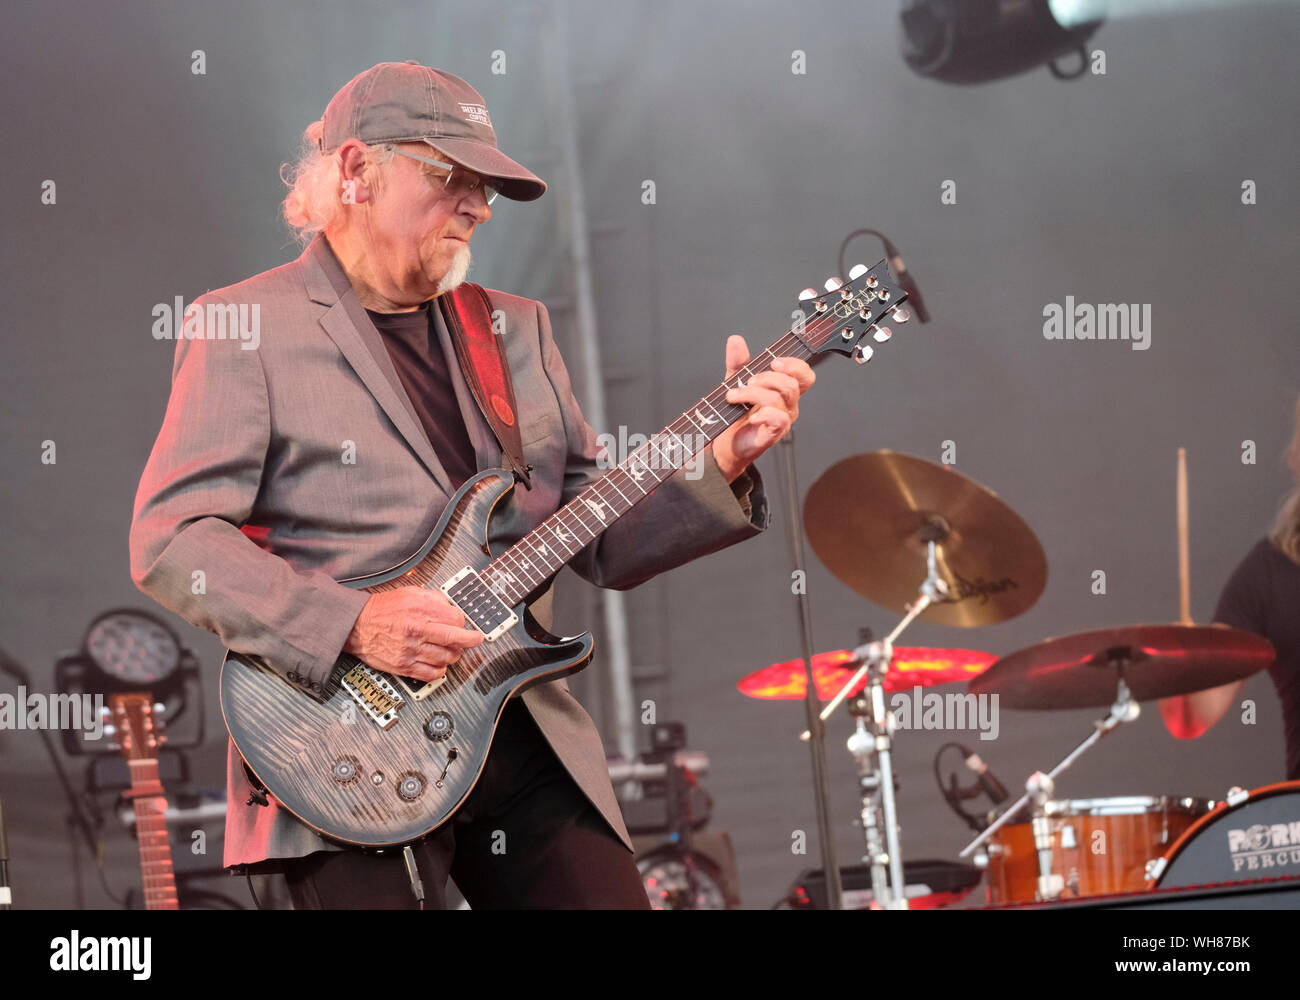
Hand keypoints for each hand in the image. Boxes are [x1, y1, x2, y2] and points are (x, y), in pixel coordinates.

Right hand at [343, 587, 483, 681]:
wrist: (356, 625)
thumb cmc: (382, 609)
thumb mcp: (410, 593)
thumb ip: (433, 598)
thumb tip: (452, 607)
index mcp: (420, 611)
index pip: (457, 620)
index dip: (464, 622)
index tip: (465, 625)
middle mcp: (417, 632)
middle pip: (456, 640)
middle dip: (469, 641)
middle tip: (469, 640)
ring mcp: (411, 651)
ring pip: (447, 658)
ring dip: (453, 655)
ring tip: (449, 649)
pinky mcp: (404, 666)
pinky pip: (432, 674)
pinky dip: (440, 670)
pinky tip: (438, 662)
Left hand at [711, 335, 814, 480]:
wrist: (725, 441)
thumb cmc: (736, 413)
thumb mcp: (735, 381)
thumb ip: (738, 361)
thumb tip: (736, 341)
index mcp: (784, 390)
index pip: (804, 374)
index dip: (794, 365)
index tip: (774, 361)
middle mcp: (788, 405)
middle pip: (792, 384)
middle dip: (766, 377)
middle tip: (748, 381)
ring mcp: (783, 419)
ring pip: (779, 398)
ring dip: (753, 392)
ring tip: (734, 395)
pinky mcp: (774, 433)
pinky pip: (779, 418)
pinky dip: (763, 413)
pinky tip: (750, 415)